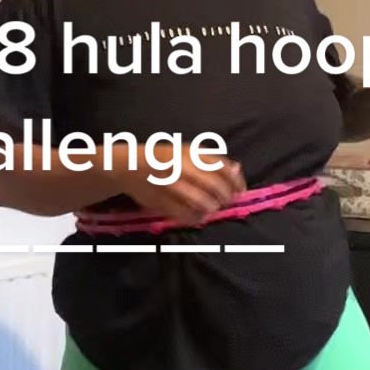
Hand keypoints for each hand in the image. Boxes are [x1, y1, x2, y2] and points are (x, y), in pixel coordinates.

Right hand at [116, 154, 245, 223]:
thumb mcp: (187, 152)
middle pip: (215, 186)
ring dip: (211, 208)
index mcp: (190, 153)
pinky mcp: (161, 200)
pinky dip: (195, 217)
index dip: (235, 182)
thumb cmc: (162, 158)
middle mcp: (182, 167)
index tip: (241, 191)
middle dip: (225, 198)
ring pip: (201, 201)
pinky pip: (184, 213)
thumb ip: (211, 160)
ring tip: (212, 209)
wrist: (128, 165)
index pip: (222, 168)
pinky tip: (198, 217)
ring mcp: (171, 184)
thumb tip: (238, 169)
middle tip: (226, 202)